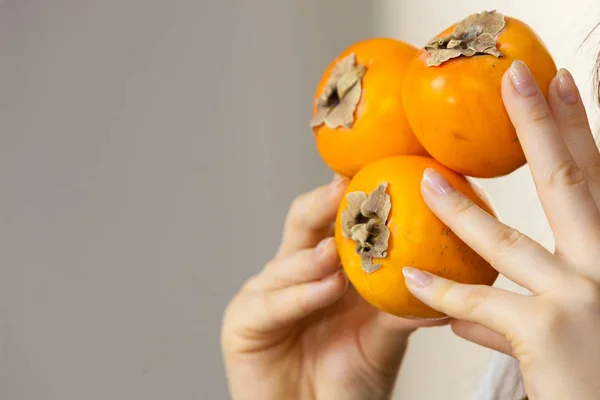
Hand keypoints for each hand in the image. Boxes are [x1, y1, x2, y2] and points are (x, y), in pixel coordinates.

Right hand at [221, 175, 445, 399]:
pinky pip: (271, 303)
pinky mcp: (243, 321)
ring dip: (313, 256)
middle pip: (302, 225)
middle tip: (345, 188)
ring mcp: (266, 294)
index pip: (334, 223)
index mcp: (326, 270)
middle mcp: (293, 274)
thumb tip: (443, 281)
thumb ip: (403, 308)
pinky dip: (300, 294)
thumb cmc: (348, 382)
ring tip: (339, 251)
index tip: (375, 171)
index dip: (348, 197)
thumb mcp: (382, 339)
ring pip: (286, 263)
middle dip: (321, 203)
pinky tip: (327, 287)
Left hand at [403, 61, 599, 398]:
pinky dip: (443, 293)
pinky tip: (412, 279)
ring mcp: (582, 296)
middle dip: (542, 126)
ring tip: (428, 182)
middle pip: (569, 183)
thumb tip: (465, 315)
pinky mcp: (548, 331)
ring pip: (508, 242)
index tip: (561, 88)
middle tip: (519, 79)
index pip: (594, 182)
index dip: (577, 131)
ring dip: (461, 211)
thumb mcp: (578, 326)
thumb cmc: (598, 373)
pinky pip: (479, 303)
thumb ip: (524, 311)